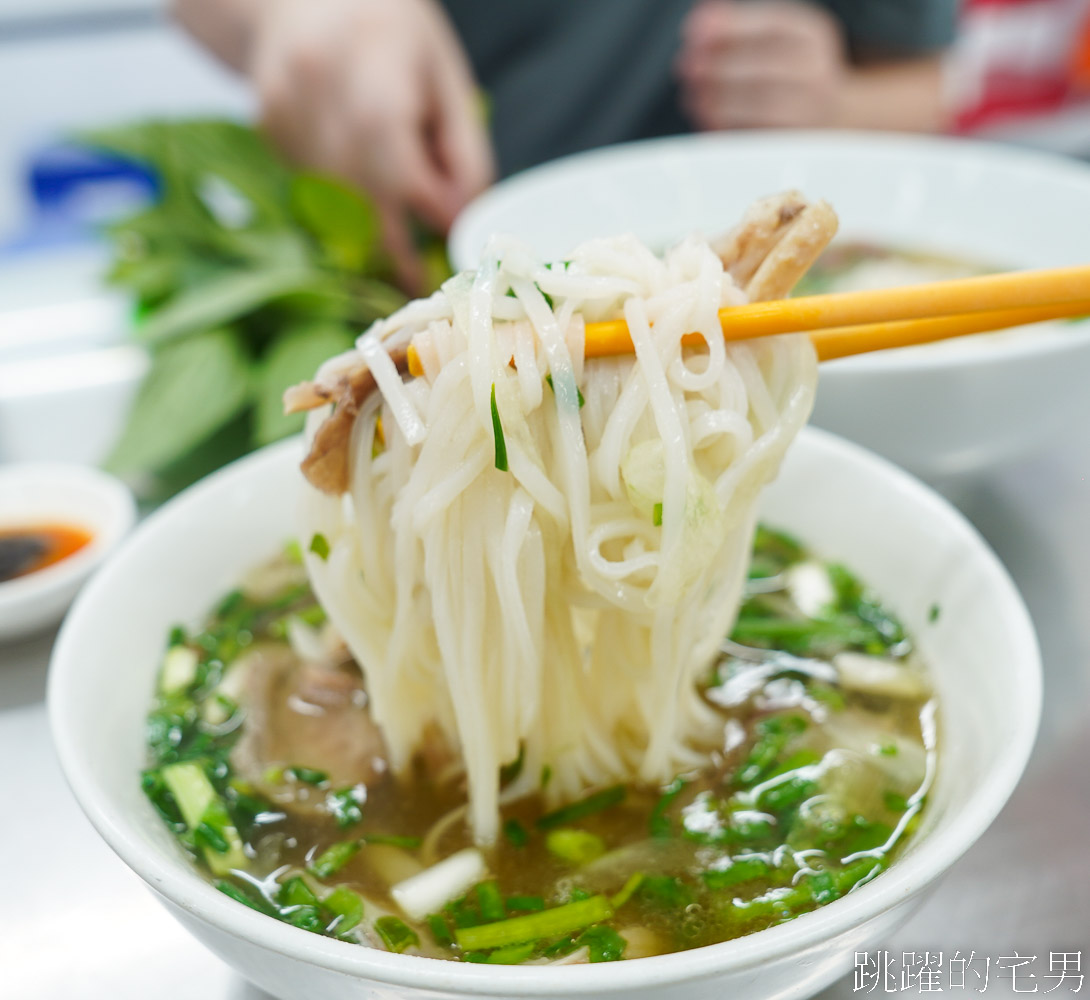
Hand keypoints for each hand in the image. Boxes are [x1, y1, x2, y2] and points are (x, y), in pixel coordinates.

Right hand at [250, 0, 493, 288]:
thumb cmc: (392, 29)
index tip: (456, 243)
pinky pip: (309, 186)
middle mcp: (326, 113)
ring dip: (366, 223)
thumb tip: (465, 217)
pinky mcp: (267, 127)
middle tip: (417, 281)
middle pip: (367, 212)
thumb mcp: (447, 80)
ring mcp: (288, 121)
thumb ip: (463, 152)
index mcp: (380, 97)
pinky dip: (336, 192)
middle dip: (397, 253)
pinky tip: (347, 160)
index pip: (414, 188)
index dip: (438, 221)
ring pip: (335, 207)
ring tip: (389, 220)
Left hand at [677, 0, 847, 130]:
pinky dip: (731, 128)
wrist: (830, 117)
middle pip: (768, 65)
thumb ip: (737, 28)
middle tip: (687, 66)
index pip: (772, 25)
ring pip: (765, 104)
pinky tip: (710, 121)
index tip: (694, 31)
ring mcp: (812, 111)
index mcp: (809, 36)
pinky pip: (762, 137)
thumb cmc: (789, 76)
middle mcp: (816, 72)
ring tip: (693, 97)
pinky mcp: (796, 144)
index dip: (730, 27)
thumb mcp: (772, 40)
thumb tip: (702, 20)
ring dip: (721, 100)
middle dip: (720, 65)